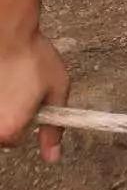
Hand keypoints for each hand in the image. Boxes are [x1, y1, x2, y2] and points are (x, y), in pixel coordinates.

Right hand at [0, 29, 69, 162]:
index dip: (27, 117)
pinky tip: (1, 79)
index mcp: (11, 129)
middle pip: (0, 132)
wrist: (8, 33)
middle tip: (17, 87)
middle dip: (9, 114)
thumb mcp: (57, 89)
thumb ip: (54, 127)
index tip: (30, 97)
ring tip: (7, 81)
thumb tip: (53, 156)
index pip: (18, 139)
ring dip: (1, 104)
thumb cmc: (34, 58)